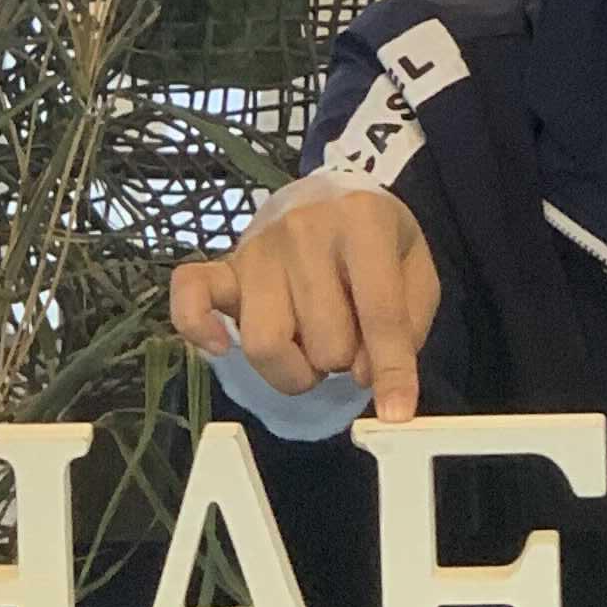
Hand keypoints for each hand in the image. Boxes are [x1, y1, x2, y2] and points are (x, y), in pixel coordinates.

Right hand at [170, 174, 440, 420]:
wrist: (325, 194)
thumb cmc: (375, 237)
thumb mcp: (415, 266)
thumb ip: (407, 322)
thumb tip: (370, 378)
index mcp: (363, 220)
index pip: (379, 311)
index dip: (392, 370)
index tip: (396, 412)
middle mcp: (304, 230)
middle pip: (323, 340)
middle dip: (344, 361)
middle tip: (351, 344)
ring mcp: (257, 248)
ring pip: (265, 343)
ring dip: (295, 369)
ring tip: (311, 351)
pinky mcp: (223, 265)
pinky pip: (190, 298)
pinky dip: (198, 328)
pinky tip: (219, 347)